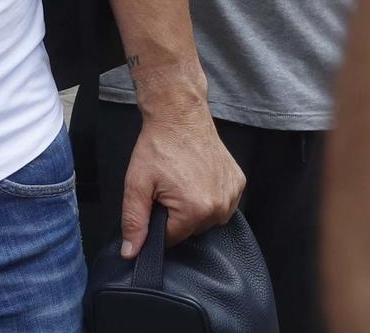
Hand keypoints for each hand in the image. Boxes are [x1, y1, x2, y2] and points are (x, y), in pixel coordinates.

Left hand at [122, 100, 244, 256]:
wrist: (179, 114)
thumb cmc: (157, 147)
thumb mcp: (137, 184)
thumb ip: (134, 222)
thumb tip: (131, 253)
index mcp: (196, 211)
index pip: (172, 238)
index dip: (158, 222)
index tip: (156, 200)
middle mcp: (220, 207)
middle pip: (191, 229)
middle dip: (176, 214)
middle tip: (167, 187)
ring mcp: (233, 194)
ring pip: (207, 218)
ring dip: (194, 206)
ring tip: (182, 179)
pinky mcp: (239, 182)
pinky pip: (221, 203)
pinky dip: (209, 195)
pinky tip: (197, 176)